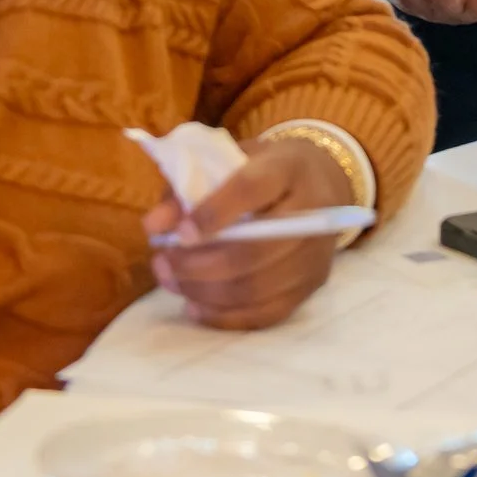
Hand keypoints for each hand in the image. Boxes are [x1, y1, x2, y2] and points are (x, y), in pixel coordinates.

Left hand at [144, 135, 348, 330]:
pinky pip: (265, 314)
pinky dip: (224, 315)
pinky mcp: (311, 287)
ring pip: (256, 288)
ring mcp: (313, 256)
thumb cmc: (264, 169)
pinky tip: (194, 305)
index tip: (177, 233)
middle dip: (199, 265)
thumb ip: (188, 188)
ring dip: (204, 292)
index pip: (251, 190)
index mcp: (288, 168)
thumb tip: (154, 226)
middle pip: (254, 251)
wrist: (322, 182)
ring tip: (171, 281)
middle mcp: (312, 214)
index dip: (211, 213)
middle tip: (162, 263)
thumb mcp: (227, 160)